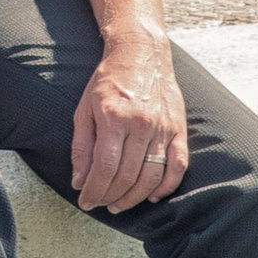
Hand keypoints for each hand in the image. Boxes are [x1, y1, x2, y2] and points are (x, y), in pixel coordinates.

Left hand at [70, 27, 188, 214]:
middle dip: (110, 197)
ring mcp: (163, 127)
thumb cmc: (108, 81)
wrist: (140, 53)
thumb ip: (81, 146)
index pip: (105, 167)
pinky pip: (178, 166)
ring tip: (120, 204)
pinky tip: (152, 196)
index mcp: (114, 118)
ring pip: (152, 176)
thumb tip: (79, 181)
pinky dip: (166, 187)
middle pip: (127, 175)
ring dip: (134, 197)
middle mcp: (141, 124)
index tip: (86, 202)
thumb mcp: (84, 109)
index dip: (94, 191)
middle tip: (101, 203)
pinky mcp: (178, 128)